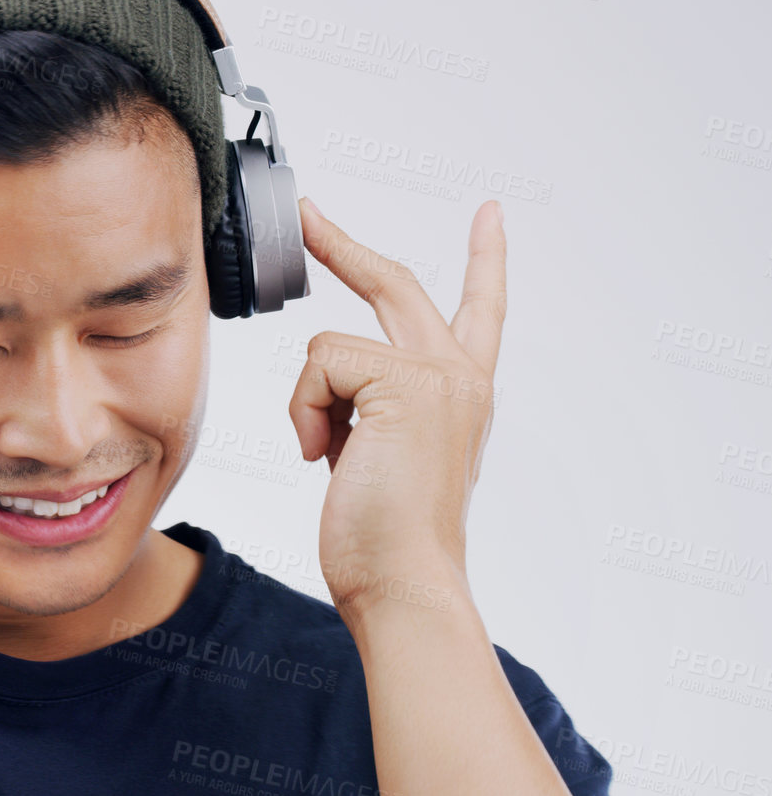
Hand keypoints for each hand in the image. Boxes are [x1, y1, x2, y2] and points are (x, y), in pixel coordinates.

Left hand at [289, 197, 506, 621]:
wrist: (405, 583)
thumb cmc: (384, 539)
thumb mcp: (378, 456)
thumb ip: (371, 410)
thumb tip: (330, 389)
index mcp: (461, 393)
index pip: (480, 309)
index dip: (484, 259)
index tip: (490, 214)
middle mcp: (461, 376)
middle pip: (396, 284)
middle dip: (341, 244)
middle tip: (306, 212)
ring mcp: (439, 376)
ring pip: (328, 347)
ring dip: (308, 405)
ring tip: (332, 459)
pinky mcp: (406, 381)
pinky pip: (318, 364)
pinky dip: (305, 412)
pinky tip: (328, 458)